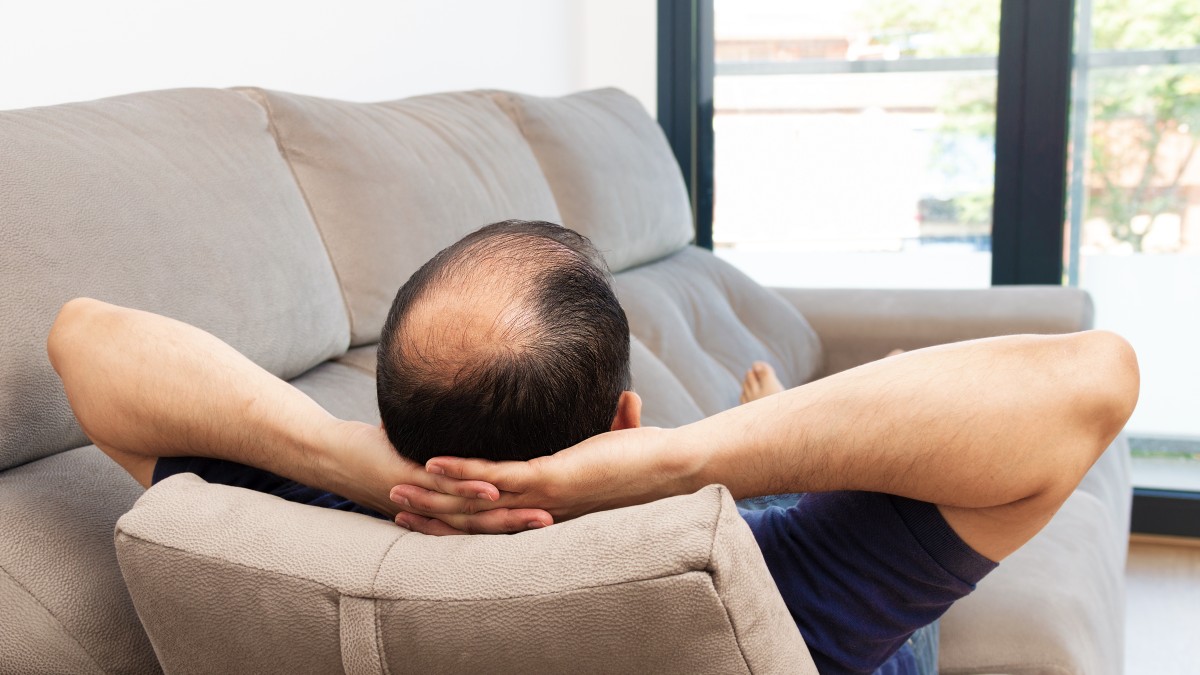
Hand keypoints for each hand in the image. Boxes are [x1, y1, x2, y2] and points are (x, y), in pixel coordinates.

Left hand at [328, 421, 551, 533]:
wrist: (332, 455)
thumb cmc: (379, 454)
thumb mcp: (422, 454)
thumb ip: (449, 452)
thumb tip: (474, 429)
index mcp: (444, 507)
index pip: (492, 518)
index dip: (524, 522)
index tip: (560, 521)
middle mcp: (437, 510)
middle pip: (488, 524)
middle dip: (526, 527)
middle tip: (564, 528)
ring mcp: (423, 496)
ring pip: (469, 511)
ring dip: (507, 516)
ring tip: (542, 517)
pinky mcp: (408, 479)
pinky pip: (442, 489)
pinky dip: (469, 487)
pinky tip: (492, 488)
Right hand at [389, 426, 702, 534]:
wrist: (675, 466)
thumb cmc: (652, 459)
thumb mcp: (625, 440)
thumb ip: (617, 423)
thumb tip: (626, 400)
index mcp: (550, 501)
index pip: (493, 512)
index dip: (457, 512)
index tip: (424, 506)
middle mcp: (541, 505)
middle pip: (474, 514)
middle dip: (432, 511)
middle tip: (391, 504)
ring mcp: (544, 494)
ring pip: (477, 499)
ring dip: (435, 493)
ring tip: (397, 489)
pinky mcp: (552, 478)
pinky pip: (498, 476)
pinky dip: (465, 470)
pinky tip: (433, 464)